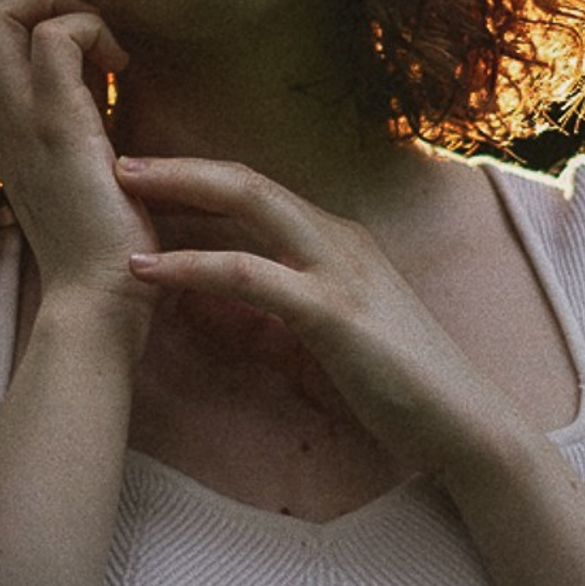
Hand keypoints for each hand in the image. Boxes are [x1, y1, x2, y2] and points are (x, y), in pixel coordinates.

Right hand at [0, 0, 158, 306]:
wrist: (101, 300)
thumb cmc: (104, 239)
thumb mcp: (79, 158)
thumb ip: (76, 108)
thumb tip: (97, 61)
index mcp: (1, 122)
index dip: (22, 7)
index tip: (79, 42)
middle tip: (84, 32)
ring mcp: (19, 120)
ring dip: (57, 6)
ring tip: (101, 50)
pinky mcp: (57, 127)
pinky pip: (56, 37)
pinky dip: (93, 31)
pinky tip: (123, 72)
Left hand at [115, 156, 488, 472]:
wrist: (464, 424)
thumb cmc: (398, 385)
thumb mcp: (327, 334)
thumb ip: (278, 311)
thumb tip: (218, 305)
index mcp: (337, 241)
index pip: (260, 192)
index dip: (201, 179)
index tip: (148, 178)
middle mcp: (338, 239)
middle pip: (248, 181)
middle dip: (181, 167)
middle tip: (120, 161)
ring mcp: (339, 270)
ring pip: (251, 204)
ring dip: (180, 191)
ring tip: (121, 189)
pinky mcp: (334, 311)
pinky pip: (250, 274)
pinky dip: (194, 265)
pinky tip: (149, 270)